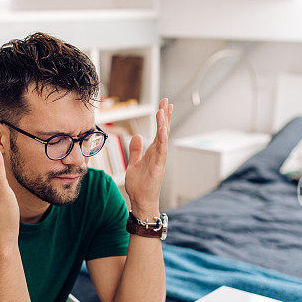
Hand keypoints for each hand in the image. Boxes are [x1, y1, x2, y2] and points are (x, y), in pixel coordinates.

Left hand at [123, 98, 172, 216]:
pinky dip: (163, 140)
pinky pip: (161, 151)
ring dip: (164, 124)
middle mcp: (158, 153)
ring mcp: (159, 159)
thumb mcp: (134, 163)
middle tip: (167, 101)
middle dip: (165, 116)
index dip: (161, 118)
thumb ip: (136, 150)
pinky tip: (163, 130)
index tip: (163, 104)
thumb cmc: (139, 185)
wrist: (141, 201)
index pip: (159, 130)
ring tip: (164, 110)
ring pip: (163, 138)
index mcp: (153, 151)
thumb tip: (137, 137)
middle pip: (163, 130)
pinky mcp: (158, 167)